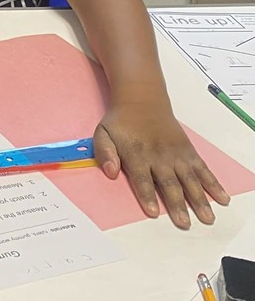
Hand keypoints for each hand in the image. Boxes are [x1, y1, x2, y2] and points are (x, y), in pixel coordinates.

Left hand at [94, 101, 229, 228]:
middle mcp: (159, 157)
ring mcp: (176, 155)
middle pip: (169, 184)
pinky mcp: (189, 152)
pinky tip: (221, 198)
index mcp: (136, 156)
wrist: (142, 102)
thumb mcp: (103, 133)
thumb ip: (104, 153)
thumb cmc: (121, 122)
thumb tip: (110, 171)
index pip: (142, 180)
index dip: (147, 196)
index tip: (154, 212)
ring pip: (189, 180)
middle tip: (184, 223)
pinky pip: (203, 170)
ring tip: (207, 217)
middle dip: (177, 204)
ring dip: (199, 199)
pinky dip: (213, 184)